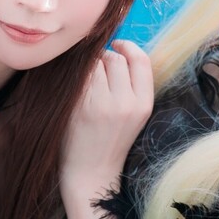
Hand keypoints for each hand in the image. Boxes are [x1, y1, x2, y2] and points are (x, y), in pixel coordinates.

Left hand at [61, 39, 152, 202]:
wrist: (91, 173)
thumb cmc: (111, 141)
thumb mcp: (135, 115)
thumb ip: (132, 85)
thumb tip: (118, 48)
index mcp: (144, 104)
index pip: (141, 60)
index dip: (128, 46)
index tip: (118, 45)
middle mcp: (125, 103)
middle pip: (116, 58)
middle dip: (105, 57)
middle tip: (98, 70)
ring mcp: (101, 105)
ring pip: (95, 64)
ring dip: (89, 66)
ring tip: (86, 82)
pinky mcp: (79, 108)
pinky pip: (78, 77)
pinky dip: (76, 77)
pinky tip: (74, 89)